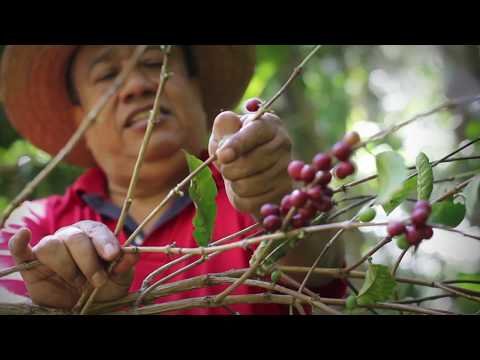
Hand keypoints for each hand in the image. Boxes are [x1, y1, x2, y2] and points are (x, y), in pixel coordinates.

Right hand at [8, 221, 138, 308]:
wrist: (86, 306)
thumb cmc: (104, 287)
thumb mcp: (120, 278)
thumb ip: (125, 265)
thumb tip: (133, 254)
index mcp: (92, 235)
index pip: (97, 231)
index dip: (104, 242)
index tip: (112, 256)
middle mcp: (70, 237)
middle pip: (75, 238)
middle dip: (88, 261)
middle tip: (97, 281)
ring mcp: (50, 249)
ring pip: (51, 245)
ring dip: (66, 266)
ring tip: (77, 283)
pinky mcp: (31, 265)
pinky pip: (20, 249)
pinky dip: (19, 242)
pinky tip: (24, 235)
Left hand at [209, 110, 292, 217]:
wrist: (251, 167)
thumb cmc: (236, 145)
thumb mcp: (226, 130)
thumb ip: (224, 125)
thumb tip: (228, 130)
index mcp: (269, 125)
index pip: (254, 133)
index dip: (236, 145)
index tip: (222, 156)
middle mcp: (283, 145)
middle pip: (248, 164)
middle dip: (228, 169)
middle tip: (226, 167)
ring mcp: (286, 170)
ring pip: (246, 186)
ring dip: (233, 184)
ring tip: (237, 177)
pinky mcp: (283, 193)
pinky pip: (250, 203)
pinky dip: (240, 199)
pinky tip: (244, 190)